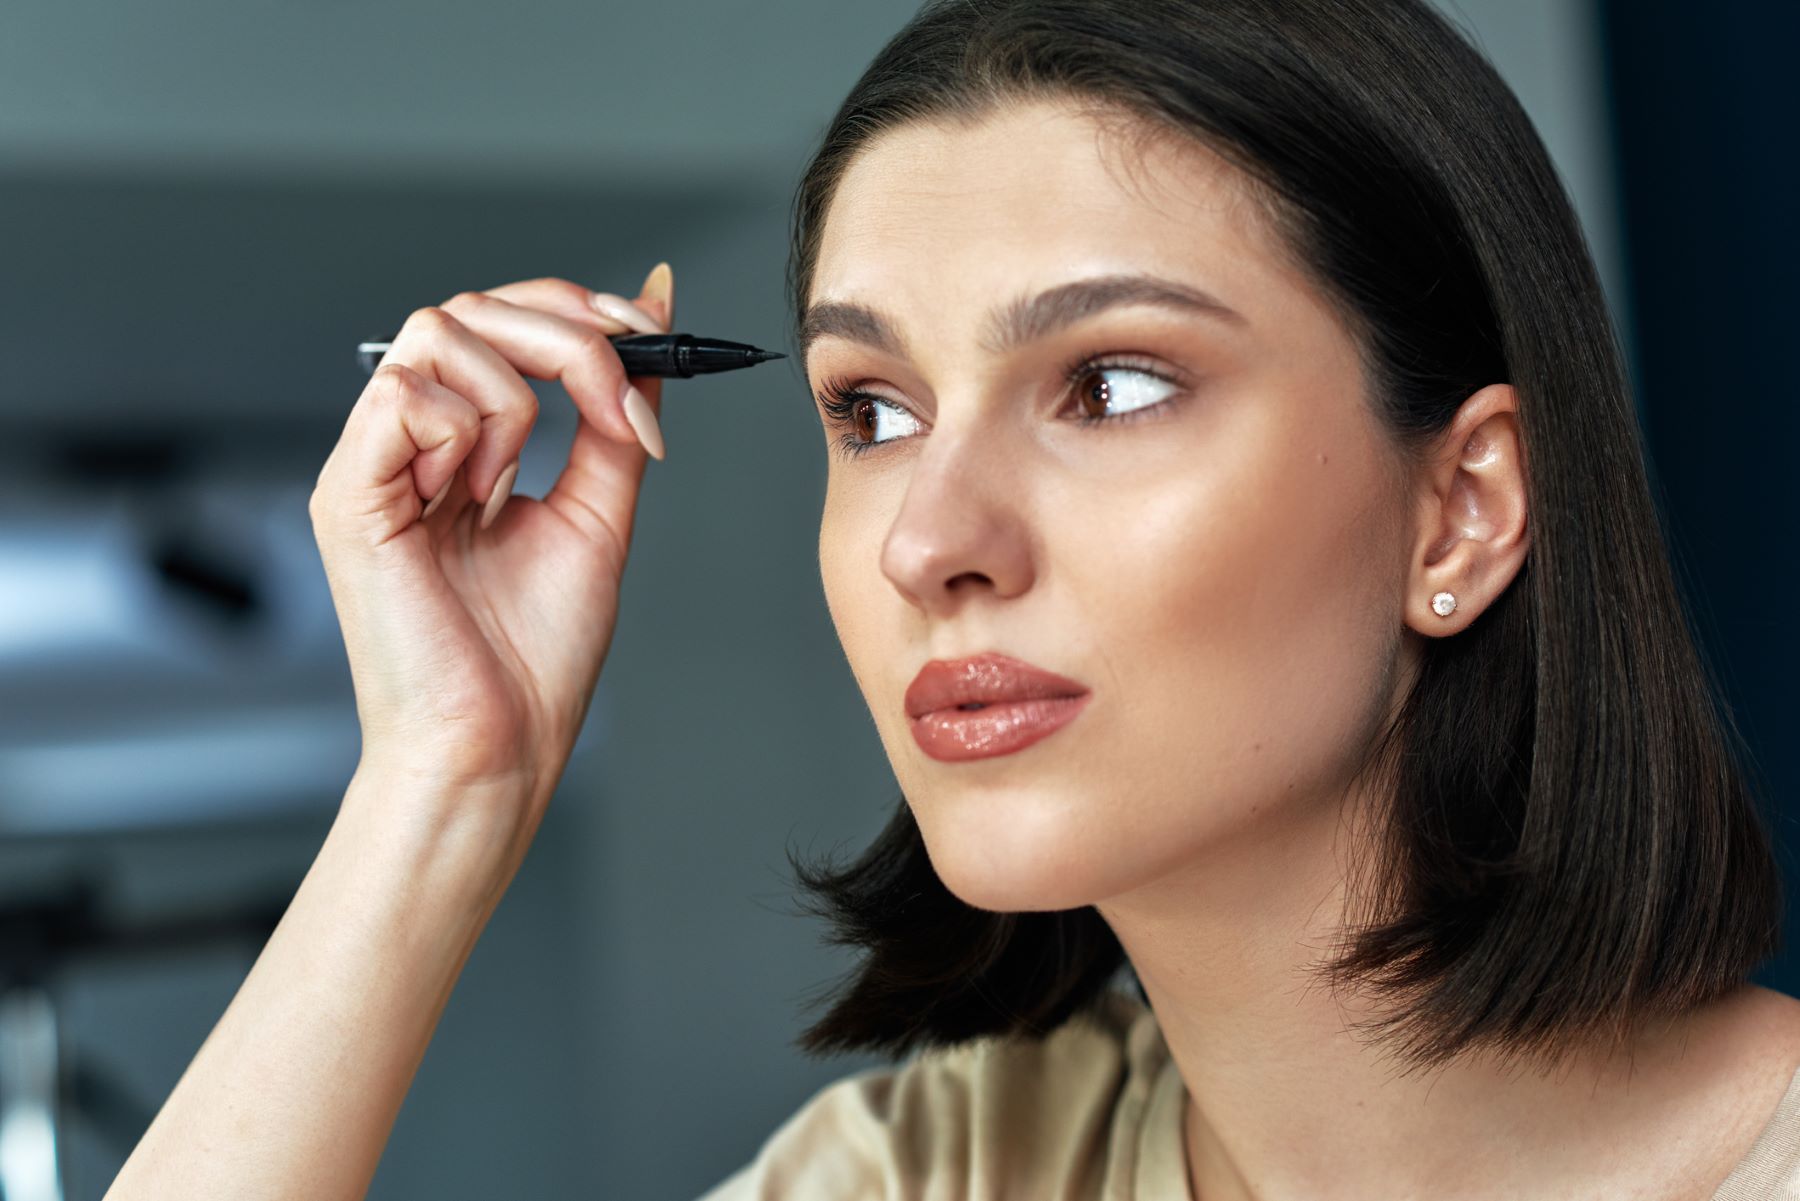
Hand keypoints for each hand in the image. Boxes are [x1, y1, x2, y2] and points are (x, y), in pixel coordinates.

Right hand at [308, 266, 673, 835]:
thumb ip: (616, 412)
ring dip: (511, 400)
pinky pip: (402, 391)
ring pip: (437, 332)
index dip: (574, 311)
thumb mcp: (600, 508)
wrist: (502, 743)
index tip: (645, 334)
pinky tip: (470, 498)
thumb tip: (654, 309)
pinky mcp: (347, 492)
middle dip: (564, 332)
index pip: (498, 322)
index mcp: (457, 447)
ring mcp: (370, 464)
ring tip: (509, 487)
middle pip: (470, 308)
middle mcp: (406, 444)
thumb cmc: (536, 654)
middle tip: (617, 394)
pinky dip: (463, 431)